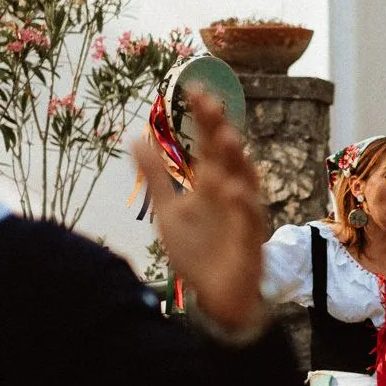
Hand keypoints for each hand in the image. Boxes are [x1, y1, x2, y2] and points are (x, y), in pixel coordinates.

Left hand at [134, 90, 267, 335]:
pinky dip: (243, 204)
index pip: (207, 141)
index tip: (194, 89)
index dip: (203, 116)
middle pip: (227, 154)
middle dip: (220, 129)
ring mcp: (242, 214)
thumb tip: (135, 137)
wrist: (215, 296)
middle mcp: (230, 191)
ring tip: (226, 137)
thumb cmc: (198, 251)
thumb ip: (155, 175)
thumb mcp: (168, 210)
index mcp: (211, 182)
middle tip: (211, 104)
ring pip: (245, 180)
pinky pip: (250, 218)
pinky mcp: (248, 240)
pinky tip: (232, 190)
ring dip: (238, 160)